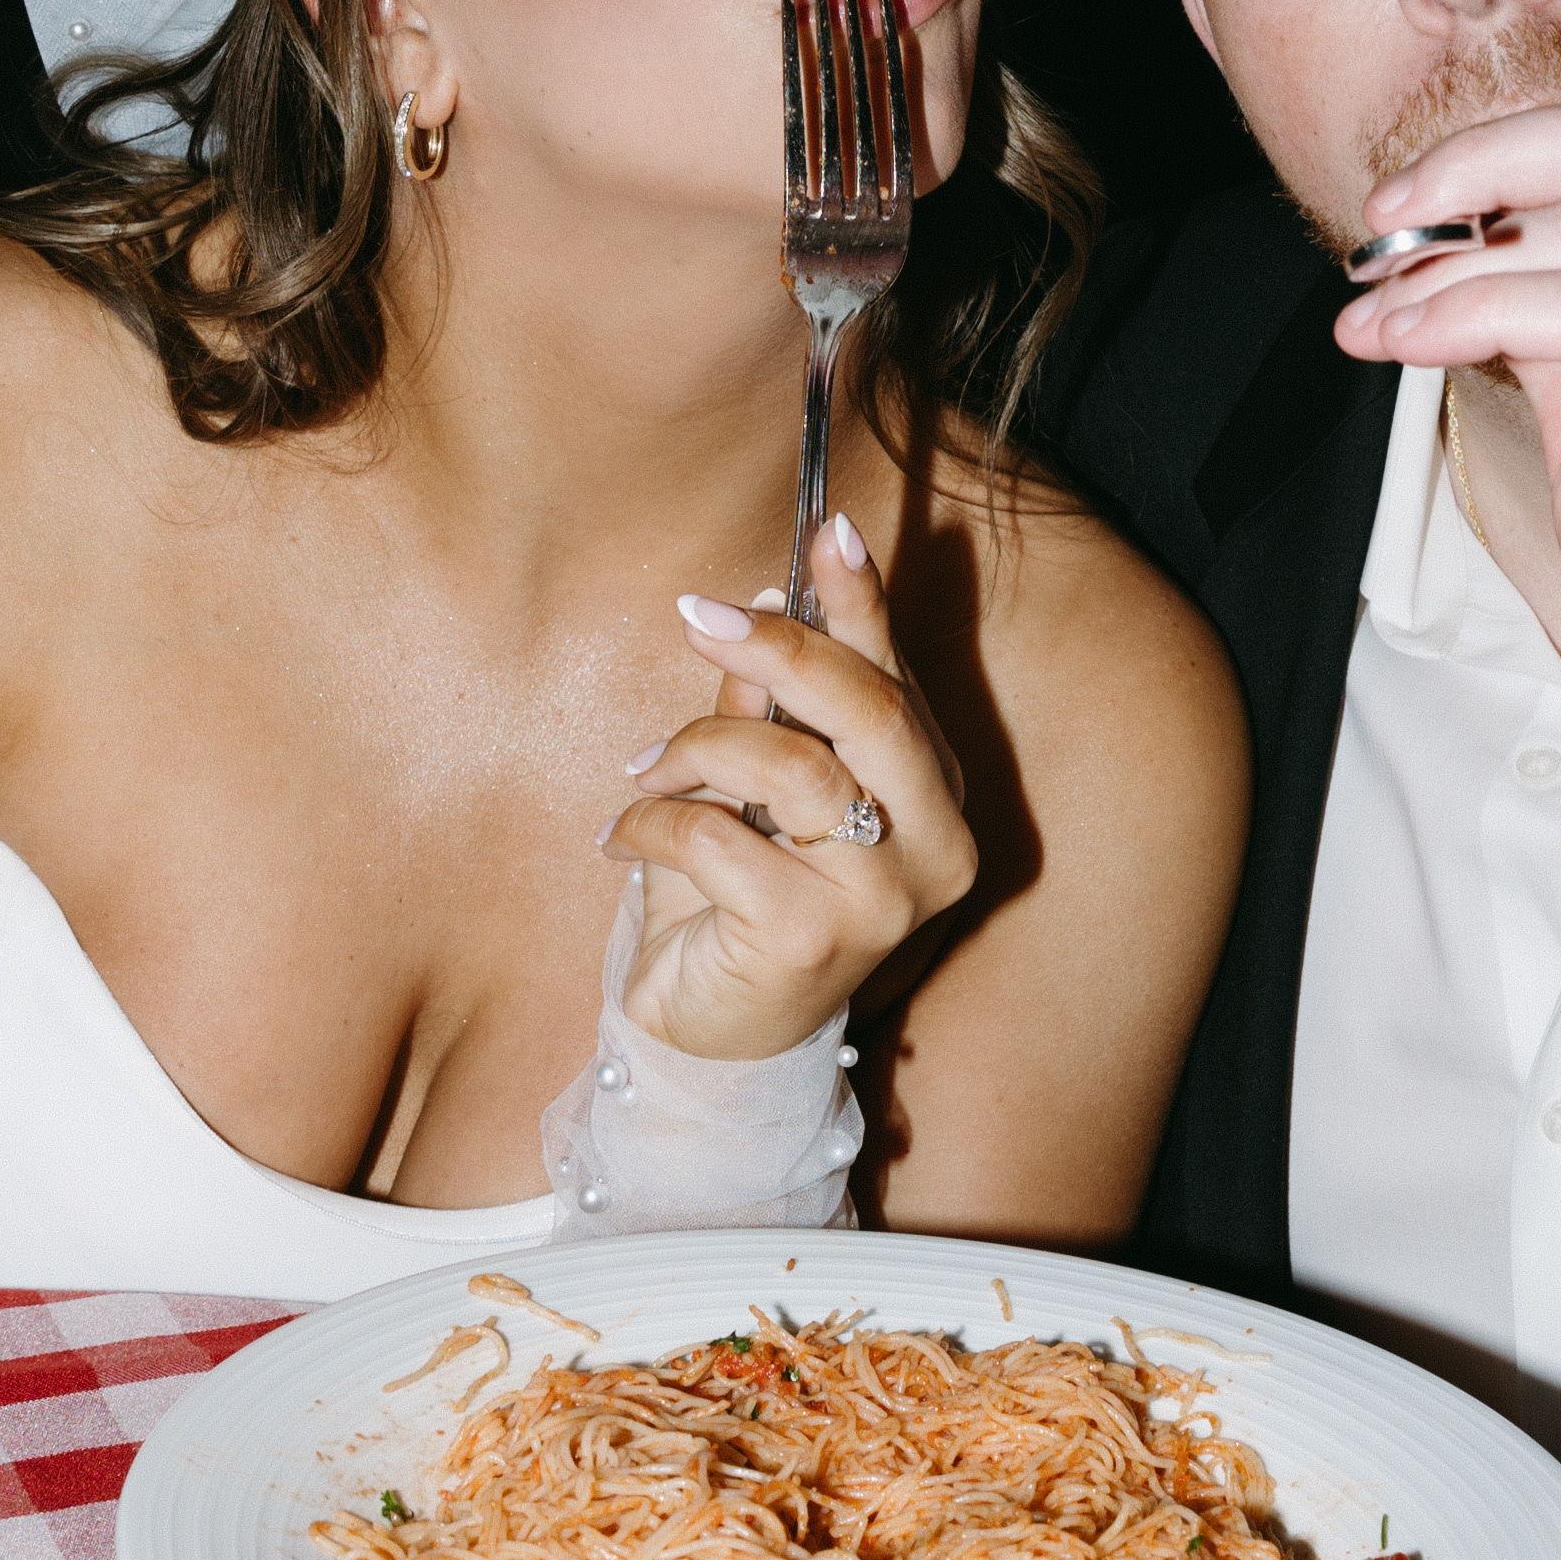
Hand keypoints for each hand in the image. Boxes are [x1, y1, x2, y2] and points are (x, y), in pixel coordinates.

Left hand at [600, 511, 973, 1058]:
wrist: (710, 1034)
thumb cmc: (740, 892)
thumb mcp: (754, 782)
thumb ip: (772, 703)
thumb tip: (762, 598)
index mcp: (933, 792)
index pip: (899, 677)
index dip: (861, 601)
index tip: (825, 526)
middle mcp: (935, 845)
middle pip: (869, 710)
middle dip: (779, 647)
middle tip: (695, 612)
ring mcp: (884, 899)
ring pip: (788, 767)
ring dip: (695, 749)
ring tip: (644, 770)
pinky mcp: (814, 940)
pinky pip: (721, 838)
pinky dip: (656, 822)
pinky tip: (625, 836)